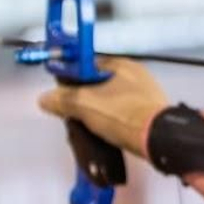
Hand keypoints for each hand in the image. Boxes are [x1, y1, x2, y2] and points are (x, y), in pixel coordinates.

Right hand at [37, 57, 167, 158]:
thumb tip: (44, 98)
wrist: (159, 139)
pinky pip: (123, 112)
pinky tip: (104, 131)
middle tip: (72, 113)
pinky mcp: (151, 112)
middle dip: (84, 97)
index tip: (61, 94)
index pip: (89, 65)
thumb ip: (64, 99)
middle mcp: (136, 74)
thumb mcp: (86, 105)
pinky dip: (112, 119)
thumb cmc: (121, 114)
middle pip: (100, 83)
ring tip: (86, 125)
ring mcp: (146, 94)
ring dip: (98, 110)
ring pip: (112, 99)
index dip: (72, 77)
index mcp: (122, 64)